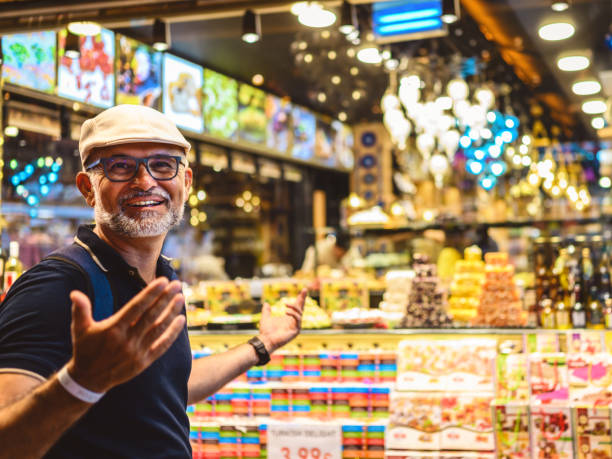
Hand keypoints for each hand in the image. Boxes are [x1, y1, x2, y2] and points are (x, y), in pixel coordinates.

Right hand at [65, 277, 185, 392]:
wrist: (89, 380)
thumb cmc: (85, 349)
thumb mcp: (79, 329)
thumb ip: (80, 309)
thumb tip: (74, 293)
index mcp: (113, 329)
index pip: (136, 307)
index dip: (150, 293)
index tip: (163, 281)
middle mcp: (127, 340)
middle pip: (151, 315)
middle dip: (165, 299)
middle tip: (177, 285)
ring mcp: (137, 352)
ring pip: (159, 329)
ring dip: (171, 312)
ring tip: (181, 298)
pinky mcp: (144, 362)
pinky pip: (162, 346)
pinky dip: (172, 333)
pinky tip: (180, 320)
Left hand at [258, 288, 305, 353]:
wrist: (266, 340)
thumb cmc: (266, 331)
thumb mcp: (265, 318)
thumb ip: (266, 311)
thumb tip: (266, 303)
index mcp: (288, 318)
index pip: (296, 307)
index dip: (299, 299)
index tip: (302, 290)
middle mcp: (293, 321)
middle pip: (301, 308)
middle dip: (303, 298)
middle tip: (304, 289)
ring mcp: (295, 326)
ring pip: (300, 313)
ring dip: (294, 307)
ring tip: (285, 304)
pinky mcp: (296, 331)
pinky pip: (298, 319)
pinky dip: (293, 314)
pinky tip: (286, 311)